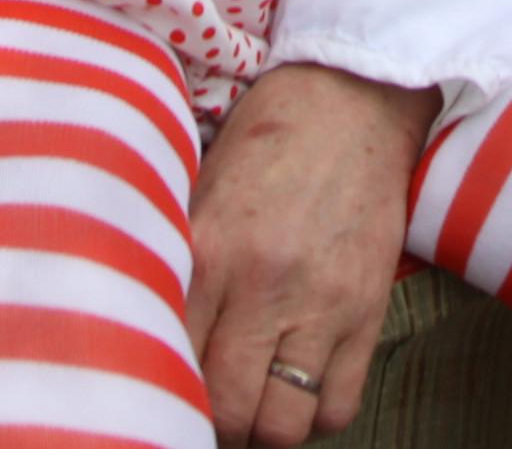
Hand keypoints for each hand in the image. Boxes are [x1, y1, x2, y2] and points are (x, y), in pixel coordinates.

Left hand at [186, 64, 436, 444]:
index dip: (161, 390)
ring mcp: (321, 304)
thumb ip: (179, 265)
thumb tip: (144, 334)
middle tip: (208, 411)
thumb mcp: (201, 189)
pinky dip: (315, 415)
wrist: (352, 96)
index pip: (171, 361)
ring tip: (253, 406)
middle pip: (227, 410)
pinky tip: (299, 389)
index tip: (159, 391)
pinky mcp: (367, 311)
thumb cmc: (267, 138)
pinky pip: (338, 405)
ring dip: (263, 428)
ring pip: (284, 424)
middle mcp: (263, 286)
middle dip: (212, 425)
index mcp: (209, 251)